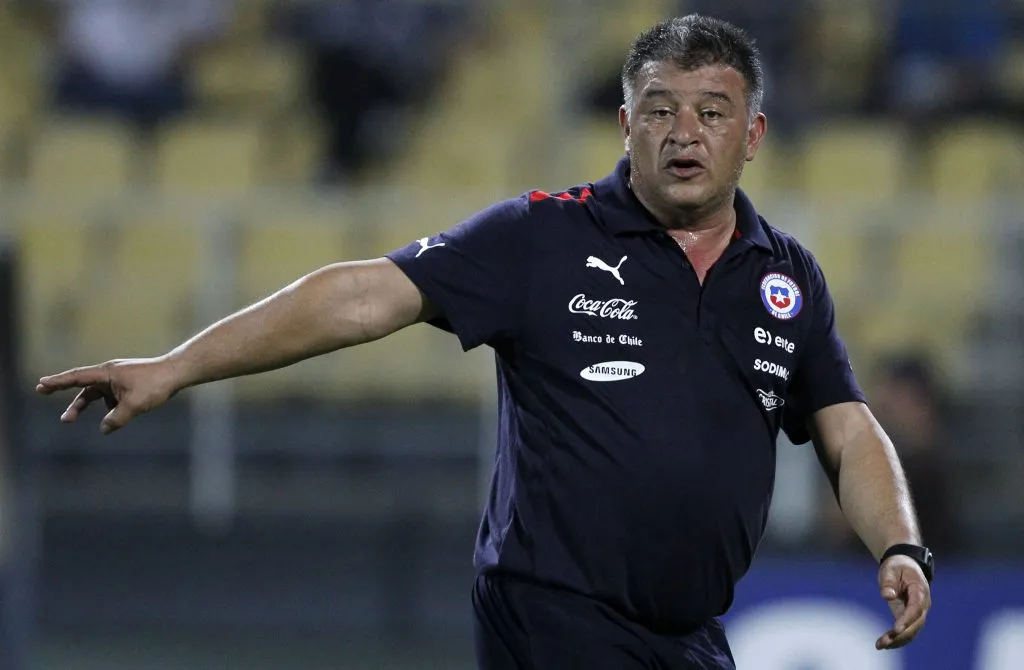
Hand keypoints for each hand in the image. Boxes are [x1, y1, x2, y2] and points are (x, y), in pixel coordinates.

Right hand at [35, 358, 179, 434]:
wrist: (176, 373)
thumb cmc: (155, 384)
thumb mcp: (134, 405)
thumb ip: (116, 419)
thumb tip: (104, 429)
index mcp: (106, 373)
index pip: (77, 377)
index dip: (57, 382)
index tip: (41, 384)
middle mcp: (109, 373)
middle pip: (82, 385)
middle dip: (61, 391)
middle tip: (42, 392)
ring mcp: (118, 379)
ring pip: (95, 394)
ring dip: (83, 405)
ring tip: (69, 419)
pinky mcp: (127, 384)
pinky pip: (110, 397)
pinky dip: (107, 408)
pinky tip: (114, 419)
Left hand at [876, 554, 930, 649]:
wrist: (905, 565)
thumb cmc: (897, 566)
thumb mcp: (891, 569)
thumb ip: (888, 582)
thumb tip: (887, 596)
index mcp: (920, 591)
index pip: (915, 609)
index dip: (906, 620)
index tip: (896, 629)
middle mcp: (922, 605)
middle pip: (916, 624)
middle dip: (901, 635)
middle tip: (884, 642)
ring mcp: (918, 612)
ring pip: (912, 631)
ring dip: (898, 640)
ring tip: (880, 645)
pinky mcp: (910, 617)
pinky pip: (907, 631)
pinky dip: (897, 639)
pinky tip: (884, 644)